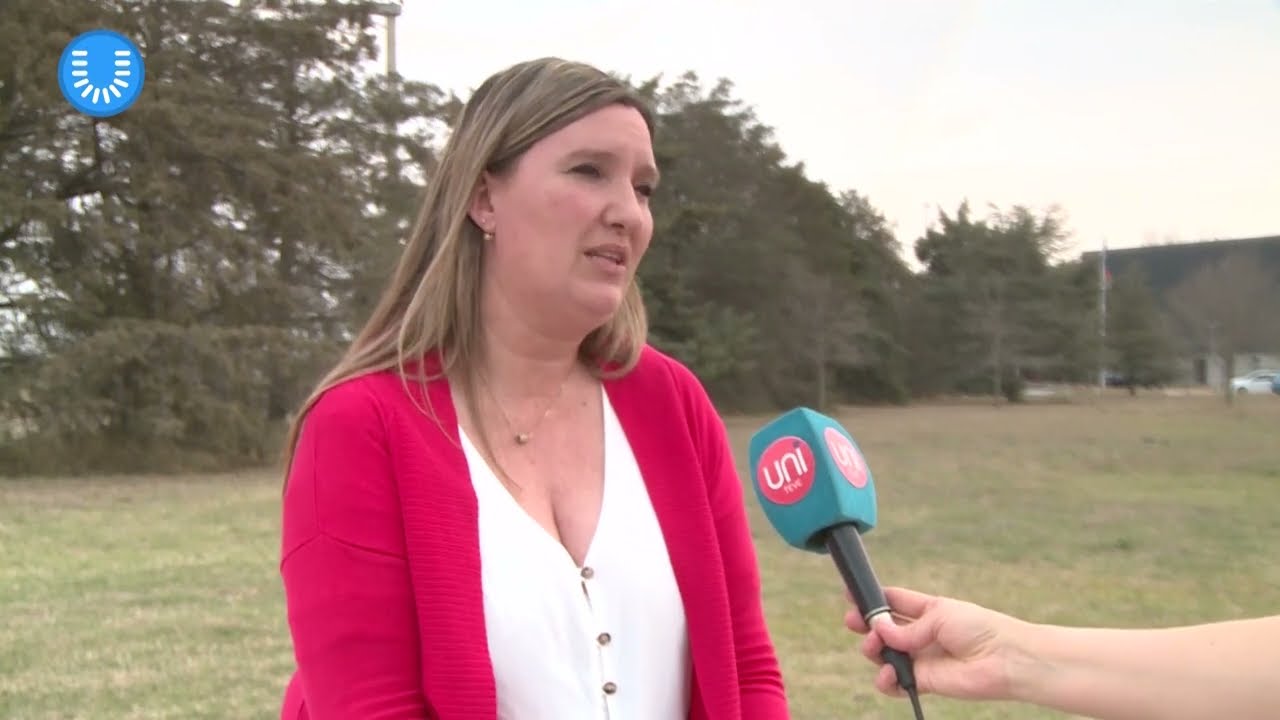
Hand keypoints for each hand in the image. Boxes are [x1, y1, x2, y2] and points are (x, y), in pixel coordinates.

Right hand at [844, 587, 1030, 701]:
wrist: (1004, 659)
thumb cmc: (979, 628)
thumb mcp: (938, 615)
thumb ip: (906, 627)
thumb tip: (880, 632)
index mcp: (927, 610)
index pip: (894, 602)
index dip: (872, 600)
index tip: (850, 597)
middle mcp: (921, 633)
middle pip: (883, 629)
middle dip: (865, 625)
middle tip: (854, 623)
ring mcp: (921, 657)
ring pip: (885, 655)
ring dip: (874, 650)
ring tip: (875, 648)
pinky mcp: (924, 681)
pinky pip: (896, 682)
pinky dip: (886, 679)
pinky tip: (888, 674)